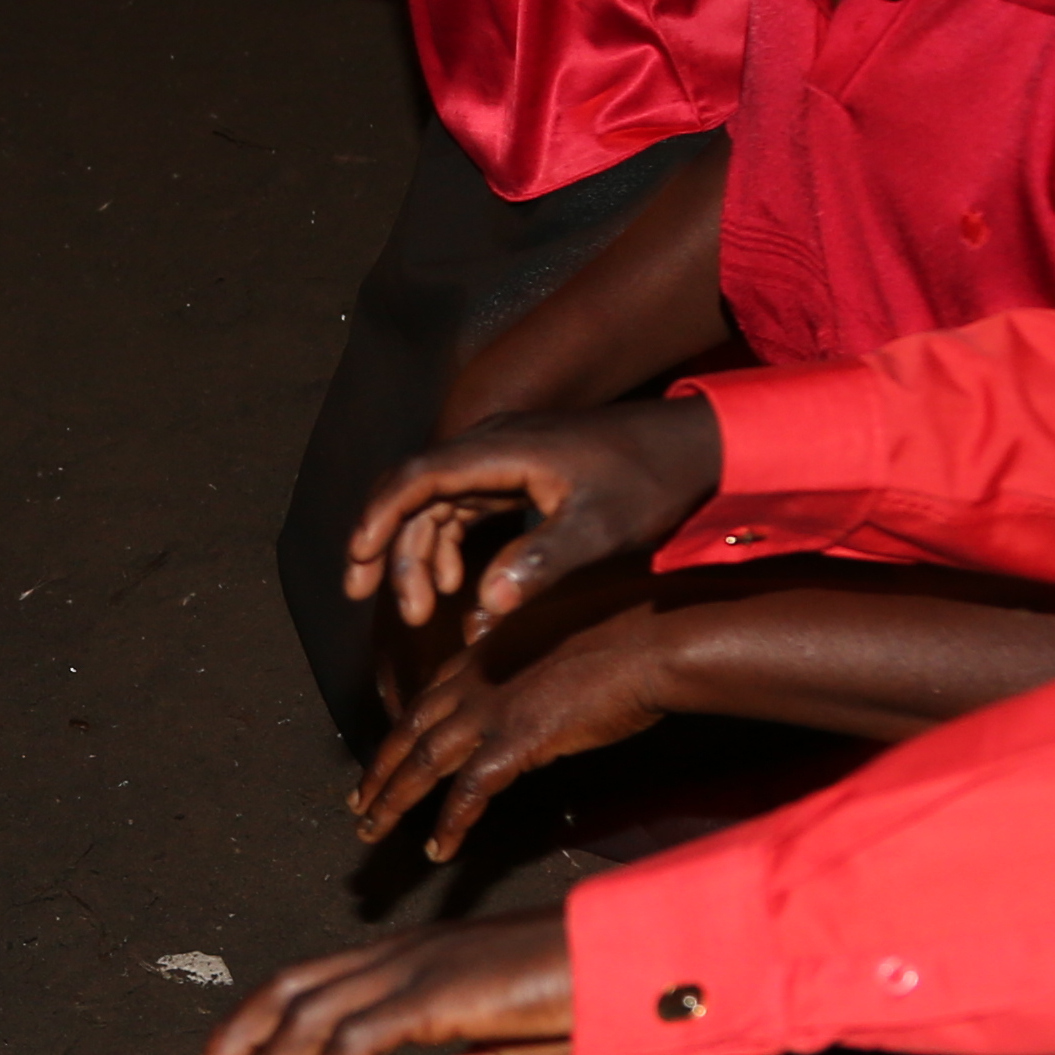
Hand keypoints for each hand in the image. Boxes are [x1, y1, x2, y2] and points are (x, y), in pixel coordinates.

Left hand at [192, 915, 574, 1054]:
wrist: (631, 959)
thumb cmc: (581, 994)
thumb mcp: (511, 1051)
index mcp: (414, 961)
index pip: (315, 982)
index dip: (263, 1019)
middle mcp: (404, 956)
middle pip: (294, 987)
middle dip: (241, 1033)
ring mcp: (419, 970)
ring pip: (314, 1015)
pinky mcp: (440, 994)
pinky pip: (362, 1036)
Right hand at [349, 389, 722, 629]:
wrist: (695, 448)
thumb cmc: (650, 483)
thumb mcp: (600, 530)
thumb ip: (541, 562)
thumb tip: (484, 604)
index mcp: (503, 448)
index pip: (417, 477)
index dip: (379, 520)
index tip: (359, 565)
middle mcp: (493, 443)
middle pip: (416, 493)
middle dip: (389, 548)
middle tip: (379, 602)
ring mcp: (503, 456)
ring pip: (435, 503)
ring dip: (419, 553)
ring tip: (420, 611)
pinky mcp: (517, 472)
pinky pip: (461, 507)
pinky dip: (447, 545)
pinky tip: (455, 586)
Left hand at [355, 605, 677, 861]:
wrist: (654, 640)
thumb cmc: (627, 631)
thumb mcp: (562, 632)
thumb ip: (531, 656)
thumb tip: (530, 674)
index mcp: (485, 649)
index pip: (428, 695)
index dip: (403, 729)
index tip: (388, 754)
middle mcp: (476, 676)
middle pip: (409, 730)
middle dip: (378, 770)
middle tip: (358, 802)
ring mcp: (491, 708)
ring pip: (421, 762)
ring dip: (392, 800)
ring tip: (371, 832)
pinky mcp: (516, 740)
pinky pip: (468, 792)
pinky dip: (450, 824)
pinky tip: (439, 850)